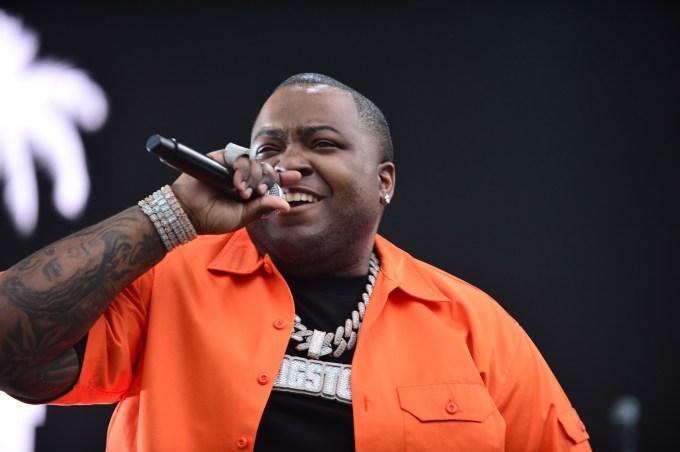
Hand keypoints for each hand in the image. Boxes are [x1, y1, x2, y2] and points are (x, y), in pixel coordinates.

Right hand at [169, 151, 299, 233]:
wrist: (188, 213)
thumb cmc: (213, 218)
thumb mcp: (243, 217)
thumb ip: (262, 208)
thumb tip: (286, 204)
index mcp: (251, 192)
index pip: (271, 182)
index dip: (284, 178)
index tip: (297, 176)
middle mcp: (244, 178)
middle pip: (266, 170)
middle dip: (267, 179)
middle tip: (259, 193)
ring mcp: (233, 168)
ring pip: (255, 162)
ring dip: (253, 177)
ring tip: (243, 193)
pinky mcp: (221, 159)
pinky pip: (239, 157)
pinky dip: (242, 169)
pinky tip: (237, 183)